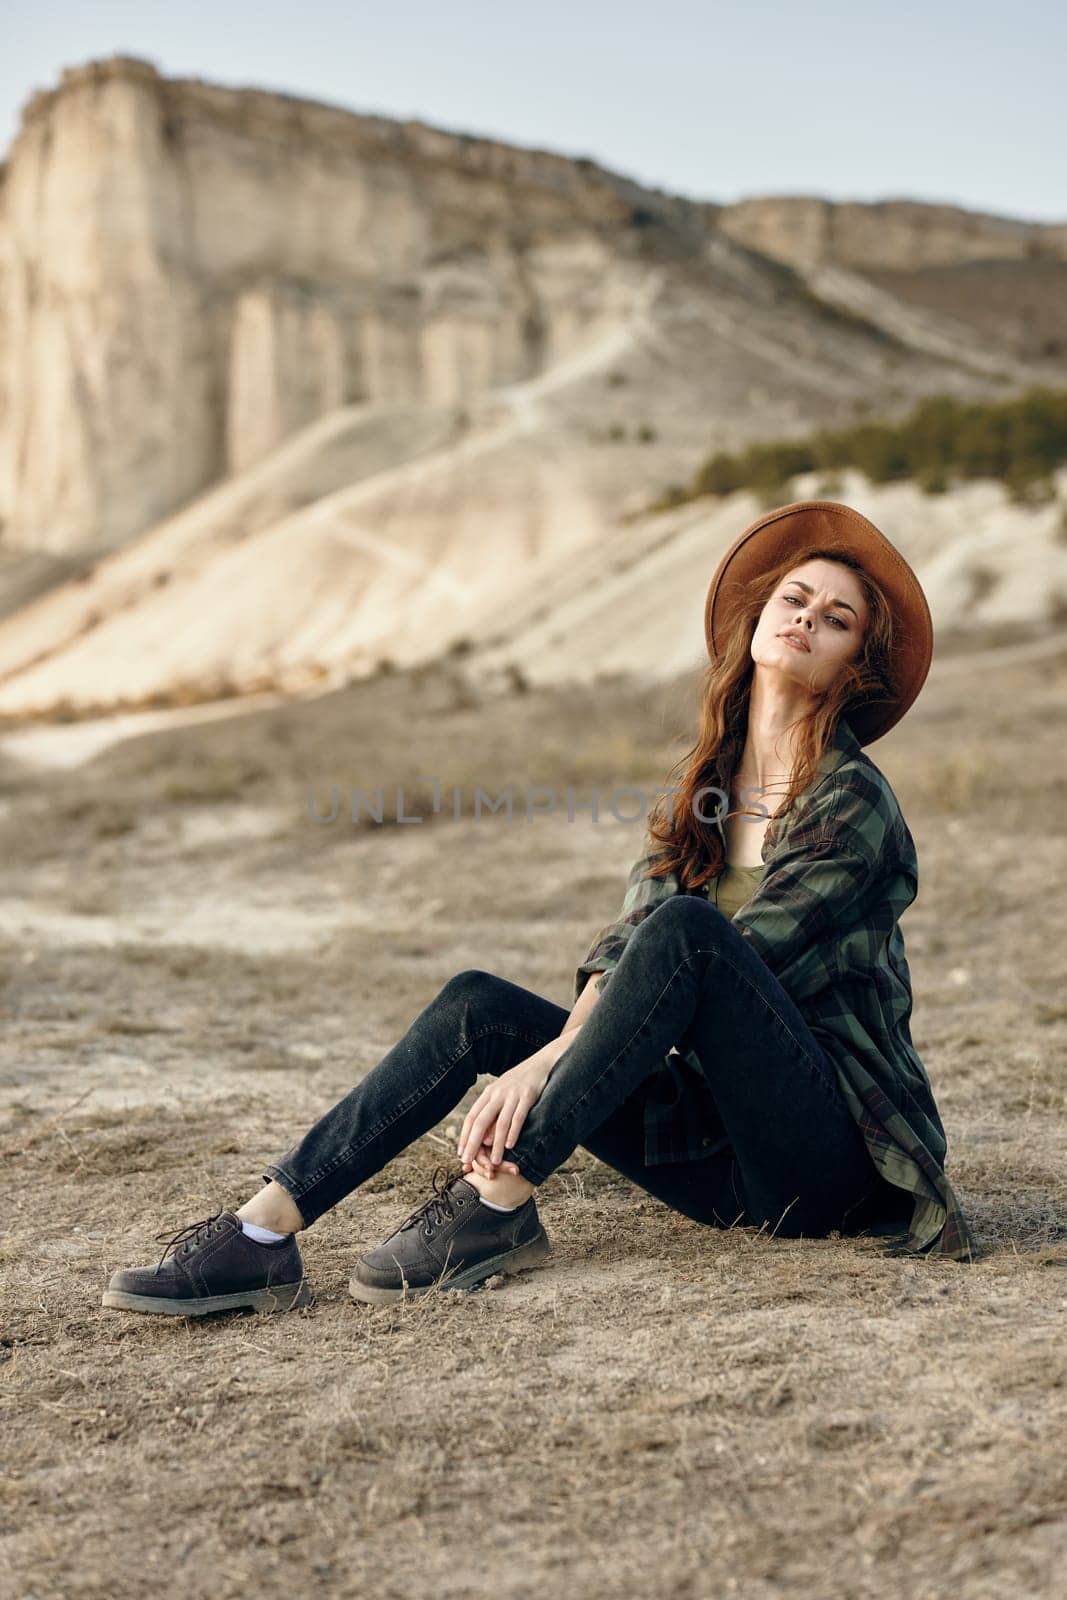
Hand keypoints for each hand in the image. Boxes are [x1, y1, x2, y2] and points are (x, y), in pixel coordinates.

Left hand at [457, 1041, 564, 1176]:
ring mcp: (512, 1094)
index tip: (461, 1153)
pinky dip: (513, 1132)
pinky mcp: (528, 1096)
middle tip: (468, 1160)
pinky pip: (518, 1117)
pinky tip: (510, 1146)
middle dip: (473, 1142)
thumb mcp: (503, 1094)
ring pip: (500, 1122)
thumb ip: (494, 1114)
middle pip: (481, 1121)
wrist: (543, 1063)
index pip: (472, 1117)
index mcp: (489, 1093)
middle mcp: (498, 1093)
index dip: (465, 1136)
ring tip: (494, 1161)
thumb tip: (485, 1140)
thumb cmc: (521, 1083)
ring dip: (496, 1144)